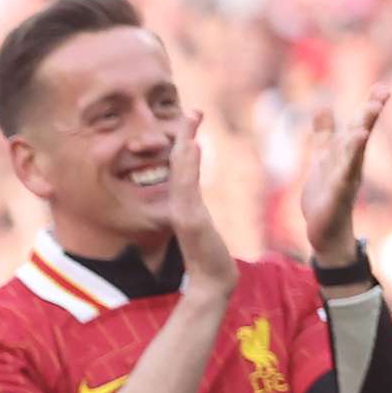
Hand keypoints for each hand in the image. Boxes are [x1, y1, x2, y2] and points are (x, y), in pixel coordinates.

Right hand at [166, 111, 235, 290]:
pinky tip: (189, 148)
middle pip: (180, 165)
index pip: (183, 169)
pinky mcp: (188, 220)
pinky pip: (185, 188)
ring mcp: (183, 211)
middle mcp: (180, 205)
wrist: (212, 282)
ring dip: (185, 145)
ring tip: (189, 122)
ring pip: (181, 172)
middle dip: (186, 136)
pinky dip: (185, 166)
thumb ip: (197, 217)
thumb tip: (194, 208)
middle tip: (193, 110)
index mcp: (183, 205)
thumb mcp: (203, 233)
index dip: (186, 144)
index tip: (192, 119)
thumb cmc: (210, 260)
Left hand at [298, 88, 388, 267]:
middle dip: (368, 119)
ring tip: (362, 128)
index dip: (370, 108)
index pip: (359, 127)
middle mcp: (352, 166)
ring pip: (352, 160)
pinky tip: (344, 168)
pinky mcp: (336, 198)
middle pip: (360, 138)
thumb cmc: (326, 195)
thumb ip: (324, 134)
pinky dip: (344, 173)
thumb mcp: (323, 159)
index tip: (383, 87)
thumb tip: (323, 106)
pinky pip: (340, 183)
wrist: (326, 232)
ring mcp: (345, 182)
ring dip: (357, 144)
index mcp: (348, 155)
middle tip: (380, 98)